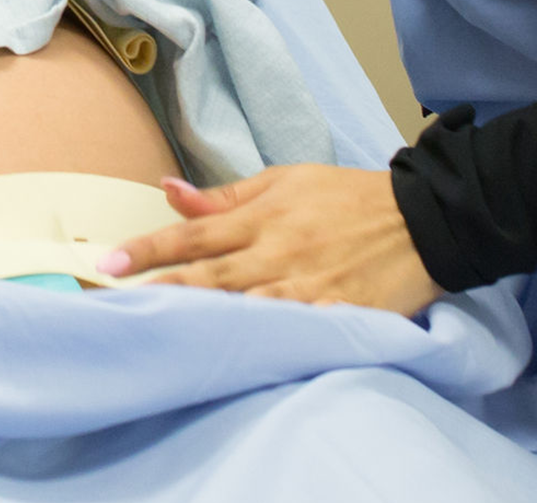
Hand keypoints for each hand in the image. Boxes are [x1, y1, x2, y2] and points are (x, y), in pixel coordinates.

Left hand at [100, 165, 444, 314]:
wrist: (425, 219)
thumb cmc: (348, 198)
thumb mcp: (286, 181)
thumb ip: (225, 197)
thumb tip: (168, 190)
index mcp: (264, 217)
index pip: (195, 234)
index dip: (151, 248)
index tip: (110, 261)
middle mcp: (278, 251)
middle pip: (210, 276)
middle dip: (161, 289)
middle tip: (114, 301)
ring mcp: (307, 286)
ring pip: (245, 308)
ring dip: (202, 320)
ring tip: (158, 332)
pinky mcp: (334, 314)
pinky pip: (291, 331)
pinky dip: (263, 340)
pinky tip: (231, 355)